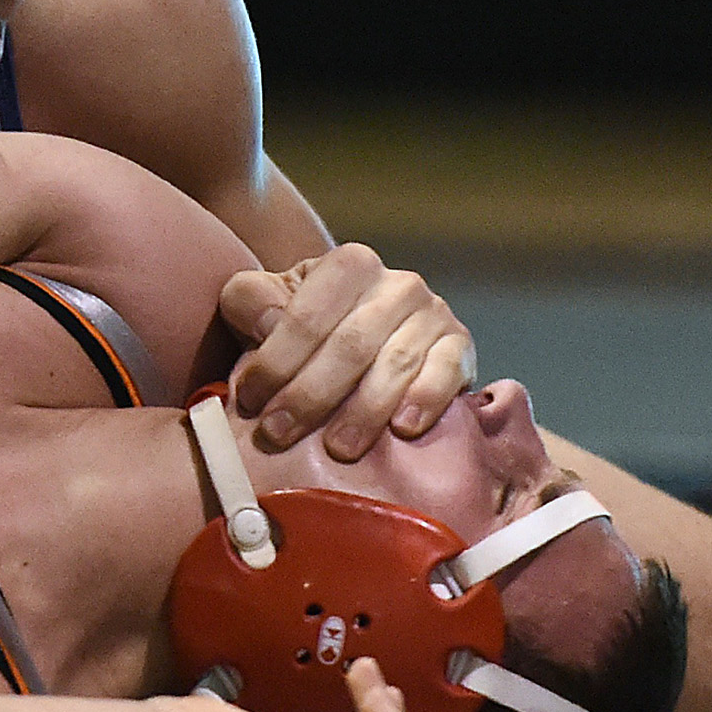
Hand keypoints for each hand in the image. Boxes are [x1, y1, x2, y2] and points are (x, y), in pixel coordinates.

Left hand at [220, 243, 475, 459]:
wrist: (365, 334)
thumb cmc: (304, 323)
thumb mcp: (264, 301)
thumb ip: (251, 301)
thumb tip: (268, 325)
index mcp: (348, 264)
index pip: (306, 317)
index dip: (275, 362)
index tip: (250, 401)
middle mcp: (397, 283)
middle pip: (350, 346)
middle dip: (310, 395)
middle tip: (280, 433)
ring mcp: (433, 313)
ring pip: (395, 364)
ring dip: (363, 411)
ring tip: (336, 448)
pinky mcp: (460, 346)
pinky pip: (446, 373)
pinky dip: (425, 400)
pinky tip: (403, 429)